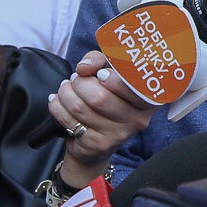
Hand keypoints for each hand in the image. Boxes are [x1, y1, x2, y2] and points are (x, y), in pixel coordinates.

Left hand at [49, 52, 156, 181]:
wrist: (97, 142)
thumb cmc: (107, 98)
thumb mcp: (108, 71)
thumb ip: (98, 60)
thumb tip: (84, 67)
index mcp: (148, 99)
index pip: (132, 87)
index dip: (111, 78)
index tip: (99, 75)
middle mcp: (138, 120)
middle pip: (99, 97)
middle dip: (79, 83)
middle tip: (76, 80)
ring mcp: (118, 136)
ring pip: (80, 108)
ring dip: (65, 93)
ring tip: (66, 89)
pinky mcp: (97, 146)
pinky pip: (69, 121)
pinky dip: (57, 107)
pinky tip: (59, 102)